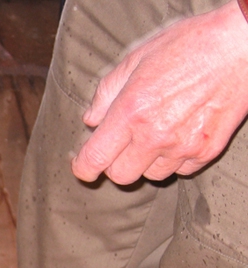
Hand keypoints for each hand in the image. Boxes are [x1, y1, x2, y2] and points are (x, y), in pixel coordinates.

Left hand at [71, 0, 247, 184]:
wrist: (242, 45)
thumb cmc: (188, 45)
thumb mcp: (136, 59)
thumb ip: (106, 93)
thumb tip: (91, 121)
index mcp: (131, 111)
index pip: (95, 159)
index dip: (83, 168)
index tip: (83, 166)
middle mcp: (155, 134)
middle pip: (120, 176)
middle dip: (116, 162)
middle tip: (124, 144)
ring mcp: (183, 146)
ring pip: (151, 175)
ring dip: (147, 161)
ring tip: (158, 132)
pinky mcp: (207, 151)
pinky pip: (180, 170)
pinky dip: (175, 158)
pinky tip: (180, 133)